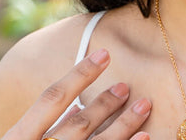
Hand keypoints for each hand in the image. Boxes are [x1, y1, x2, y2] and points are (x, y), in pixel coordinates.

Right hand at [1, 49, 150, 139]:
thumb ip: (41, 127)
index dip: (81, 73)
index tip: (105, 53)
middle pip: (79, 123)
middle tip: (126, 87)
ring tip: (144, 106)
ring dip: (125, 125)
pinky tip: (144, 139)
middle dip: (106, 103)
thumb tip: (76, 104)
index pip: (53, 98)